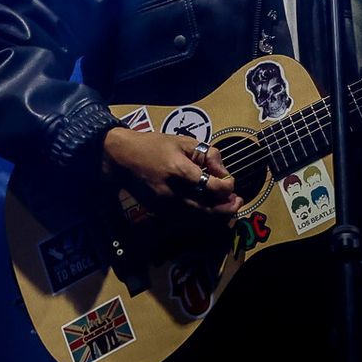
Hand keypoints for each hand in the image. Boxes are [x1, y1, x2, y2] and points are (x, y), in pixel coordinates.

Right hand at [101, 127, 241, 219]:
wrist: (123, 158)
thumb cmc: (154, 145)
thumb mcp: (183, 141)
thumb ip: (207, 155)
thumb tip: (223, 172)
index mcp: (180, 171)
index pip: (212, 187)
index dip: (227, 186)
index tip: (230, 182)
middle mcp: (173, 193)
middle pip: (207, 209)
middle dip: (226, 208)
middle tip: (238, 202)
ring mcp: (165, 206)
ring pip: (198, 218)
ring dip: (215, 215)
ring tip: (227, 208)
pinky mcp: (159, 212)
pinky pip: (185, 220)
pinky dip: (200, 217)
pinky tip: (208, 210)